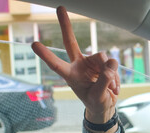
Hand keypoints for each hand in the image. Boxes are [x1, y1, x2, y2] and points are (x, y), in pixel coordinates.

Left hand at [31, 6, 119, 125]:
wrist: (105, 106)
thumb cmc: (96, 102)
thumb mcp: (98, 97)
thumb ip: (104, 81)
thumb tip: (111, 63)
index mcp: (71, 76)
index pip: (57, 65)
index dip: (46, 55)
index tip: (34, 44)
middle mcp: (79, 65)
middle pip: (70, 42)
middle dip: (66, 25)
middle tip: (60, 8)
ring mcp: (91, 62)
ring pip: (102, 57)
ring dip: (110, 73)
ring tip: (111, 88)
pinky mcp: (103, 63)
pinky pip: (112, 64)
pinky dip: (115, 77)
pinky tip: (113, 87)